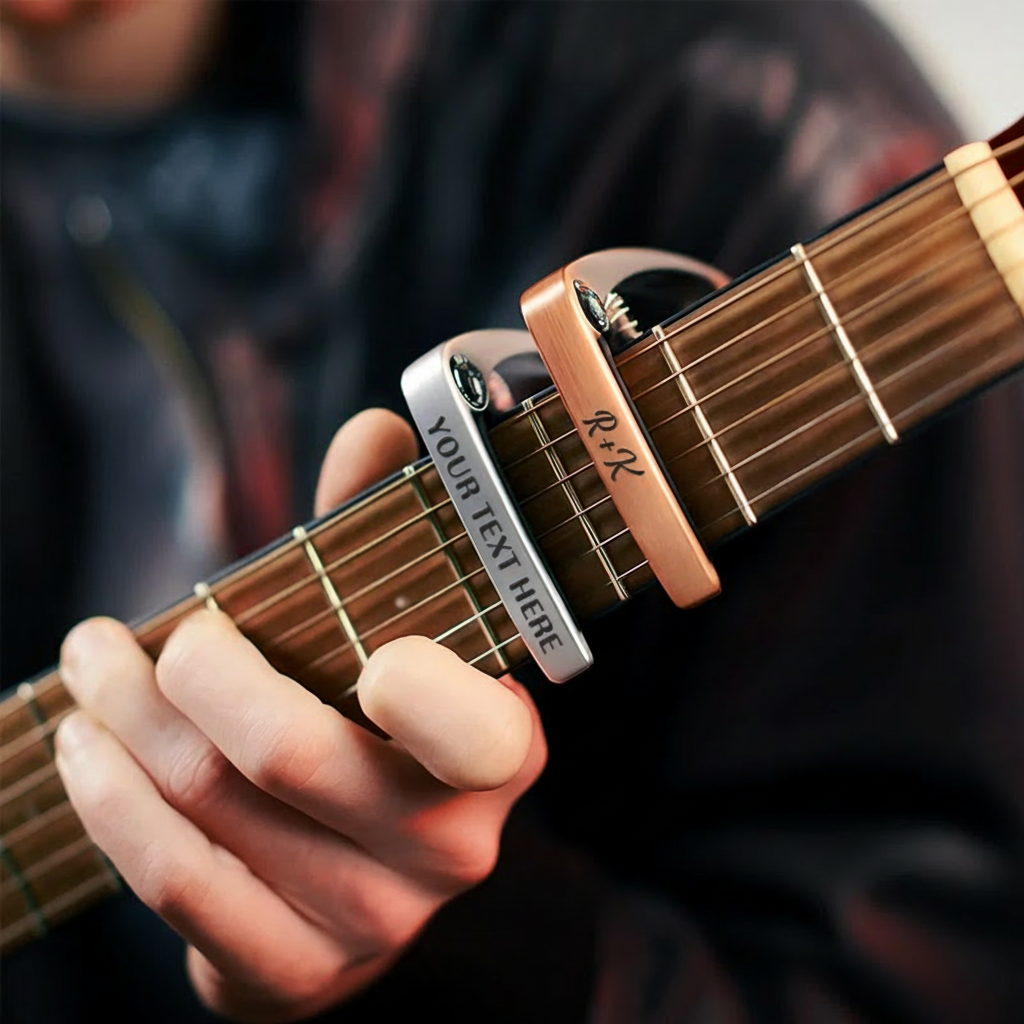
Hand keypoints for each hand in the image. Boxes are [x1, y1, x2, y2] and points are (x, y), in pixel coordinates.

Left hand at [54, 409, 546, 1022]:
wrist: (365, 881)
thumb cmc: (376, 729)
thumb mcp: (392, 632)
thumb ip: (382, 531)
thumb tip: (379, 426)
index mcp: (497, 752)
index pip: (476, 733)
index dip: (423, 696)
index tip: (365, 653)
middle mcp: (449, 846)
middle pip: (289, 754)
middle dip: (188, 674)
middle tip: (137, 635)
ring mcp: (373, 921)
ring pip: (213, 808)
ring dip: (122, 723)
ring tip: (90, 669)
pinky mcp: (293, 974)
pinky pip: (176, 887)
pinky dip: (111, 805)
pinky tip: (84, 752)